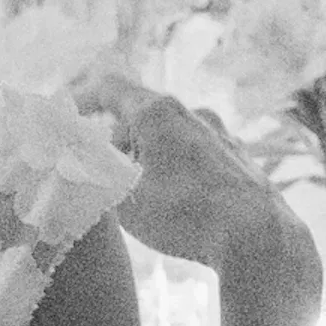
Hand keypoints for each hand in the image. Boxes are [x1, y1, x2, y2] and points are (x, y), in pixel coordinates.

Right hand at [94, 83, 320, 307]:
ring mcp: (222, 135)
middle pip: (140, 116)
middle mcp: (193, 113)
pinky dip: (175, 170)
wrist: (258, 237)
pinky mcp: (240, 160)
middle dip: (116, 144)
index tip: (67, 119)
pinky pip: (195, 156)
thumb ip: (94, 173)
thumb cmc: (184, 214)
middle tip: (104, 180)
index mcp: (158, 112)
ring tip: (140, 199)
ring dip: (147, 160)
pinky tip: (177, 205)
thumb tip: (80, 162)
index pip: (111, 89)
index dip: (82, 99)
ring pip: (170, 138)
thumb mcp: (122, 196)